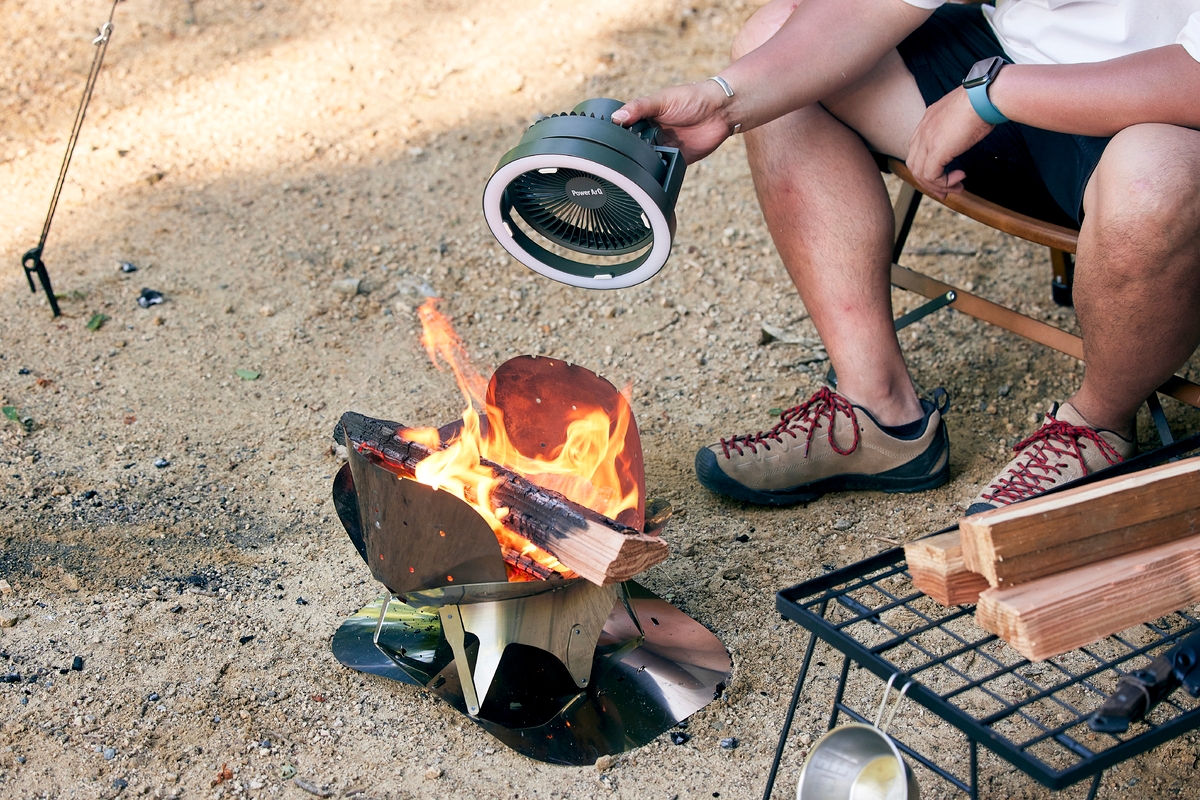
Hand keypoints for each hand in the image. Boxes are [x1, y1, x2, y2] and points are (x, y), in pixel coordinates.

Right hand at [611, 81, 733, 163]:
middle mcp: (651, 134)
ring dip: (641, 165)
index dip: (615, 136)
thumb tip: (616, 117)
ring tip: (631, 169)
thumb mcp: (662, 100)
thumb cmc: (692, 98)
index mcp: (644, 118)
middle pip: (632, 149)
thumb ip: (639, 108)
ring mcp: (663, 148)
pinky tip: (650, 174)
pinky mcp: (676, 160)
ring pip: (645, 162)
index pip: (624, 130)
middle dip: (626, 154)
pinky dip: (657, 173)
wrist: (721, 111)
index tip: (604, 144)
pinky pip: (662, 170)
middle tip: (616, 161)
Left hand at [906, 86, 994, 199]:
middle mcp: (923, 129)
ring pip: (920, 173)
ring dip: (938, 185)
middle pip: (914, 164)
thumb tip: (964, 137)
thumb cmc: (982, 102)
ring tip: (957, 186)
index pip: (917, 150)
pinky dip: (944, 182)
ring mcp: (926, 140)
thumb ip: (956, 127)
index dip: (927, 166)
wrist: (985, 96)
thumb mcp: (964, 115)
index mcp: (928, 119)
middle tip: (946, 191)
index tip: (942, 177)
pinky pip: (931, 176)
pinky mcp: (935, 150)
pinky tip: (960, 177)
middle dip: (928, 182)